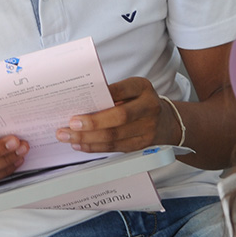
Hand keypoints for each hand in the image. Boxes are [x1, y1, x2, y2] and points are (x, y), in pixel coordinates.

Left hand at [56, 77, 178, 152]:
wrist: (166, 122)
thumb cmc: (141, 102)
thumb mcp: (132, 90)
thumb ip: (113, 94)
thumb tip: (83, 104)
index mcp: (143, 88)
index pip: (121, 90)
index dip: (100, 99)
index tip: (79, 107)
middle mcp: (149, 108)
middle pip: (118, 118)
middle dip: (91, 124)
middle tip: (70, 125)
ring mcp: (148, 129)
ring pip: (114, 137)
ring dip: (88, 139)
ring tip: (69, 137)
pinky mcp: (142, 146)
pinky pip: (115, 148)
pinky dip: (95, 147)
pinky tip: (82, 144)